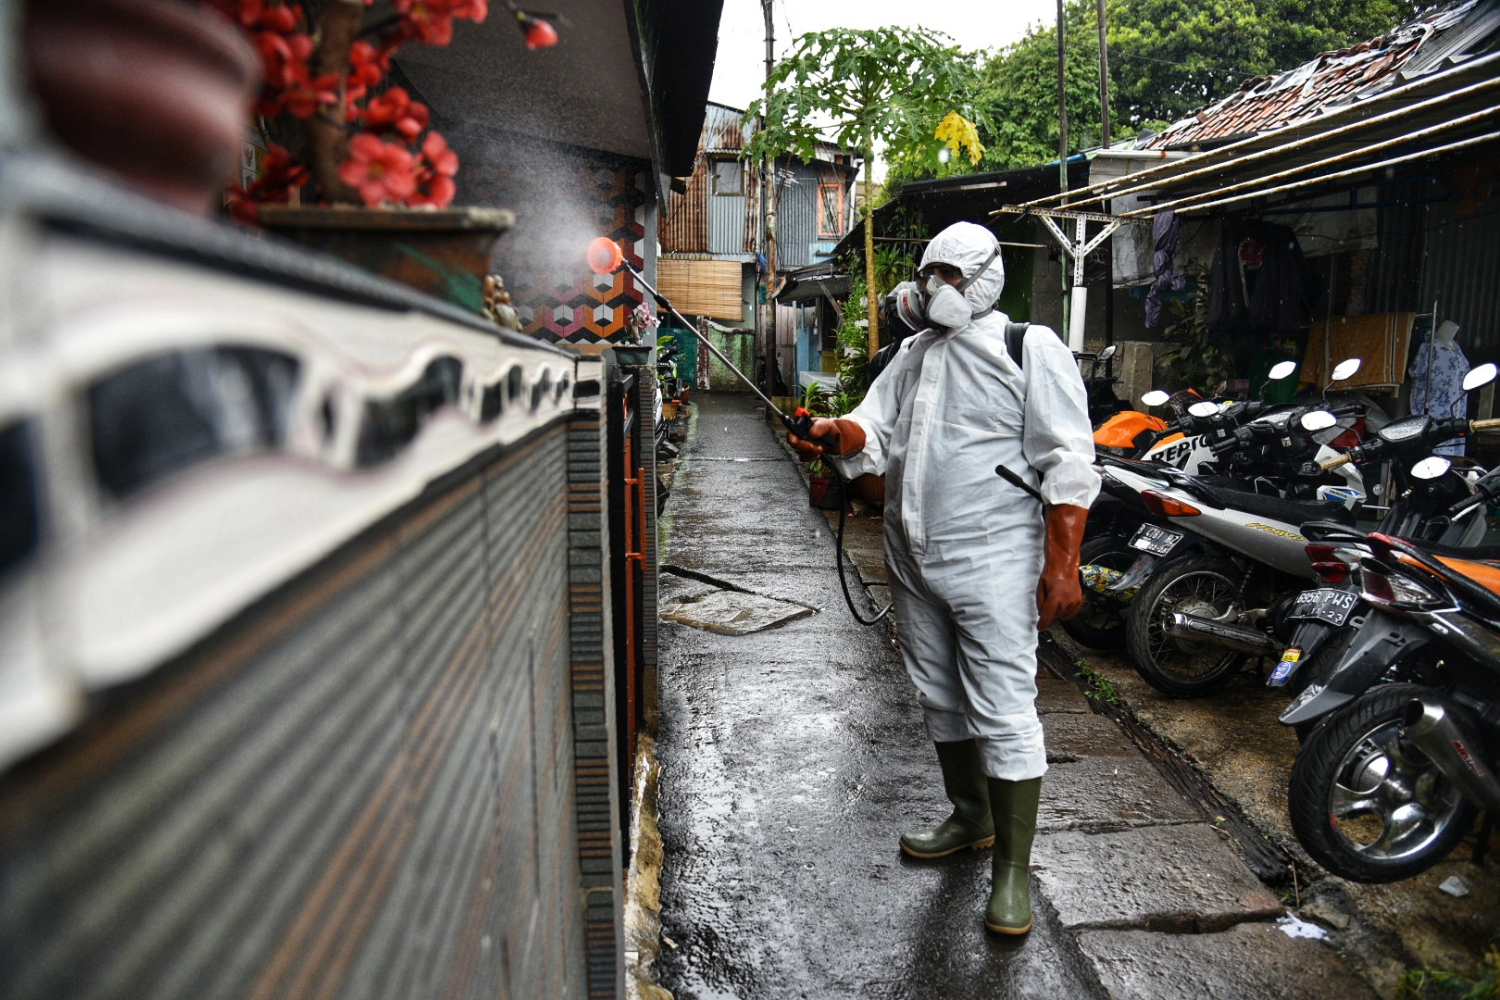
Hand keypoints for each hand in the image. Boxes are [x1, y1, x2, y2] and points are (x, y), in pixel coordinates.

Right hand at [788, 418, 865, 459]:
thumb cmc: (829, 428)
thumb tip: (812, 433)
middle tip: (814, 446)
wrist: (836, 439)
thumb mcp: (827, 424)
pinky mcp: (807, 453)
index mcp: (802, 427)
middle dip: (804, 447)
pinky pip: (805, 458)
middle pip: (794, 444)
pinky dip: (812, 457)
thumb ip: (820, 426)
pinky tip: (819, 454)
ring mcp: (803, 445)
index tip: (797, 441)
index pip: (791, 433)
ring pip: (800, 452)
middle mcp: (800, 436)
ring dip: (810, 453)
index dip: (792, 438)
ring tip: (821, 449)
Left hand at [1036, 504, 1087, 629]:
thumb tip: (1041, 613)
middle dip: (1049, 614)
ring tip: (1055, 599)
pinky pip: (1072, 613)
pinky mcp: (1079, 600)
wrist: (1065, 565)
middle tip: (1047, 602)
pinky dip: (1066, 612)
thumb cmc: (1051, 574)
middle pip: (1055, 616)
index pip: (1047, 617)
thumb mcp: (1040, 587)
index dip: (1042, 624)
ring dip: (1058, 612)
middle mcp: (1066, 601)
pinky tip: (1062, 605)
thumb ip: (1040, 602)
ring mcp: (1074, 601)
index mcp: (1055, 598)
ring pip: (1063, 615)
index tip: (1040, 628)